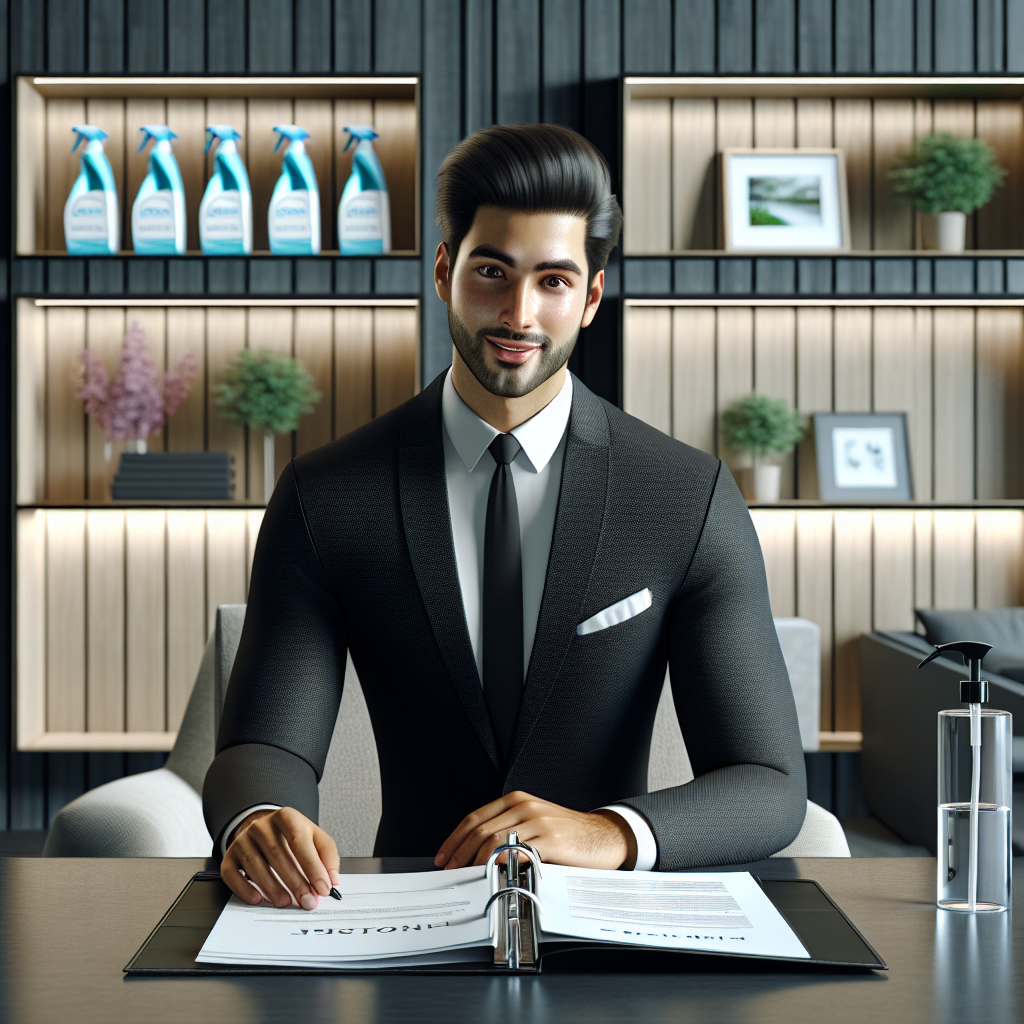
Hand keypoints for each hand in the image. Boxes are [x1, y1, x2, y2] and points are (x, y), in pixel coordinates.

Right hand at [221, 807, 340, 910]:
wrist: (264, 828)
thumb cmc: (292, 836)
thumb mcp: (314, 836)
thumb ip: (326, 855)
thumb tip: (332, 879)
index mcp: (287, 816)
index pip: (299, 840)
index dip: (312, 866)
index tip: (323, 888)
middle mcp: (262, 826)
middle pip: (277, 854)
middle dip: (295, 882)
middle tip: (308, 901)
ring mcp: (243, 840)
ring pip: (255, 864)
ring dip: (272, 888)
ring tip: (286, 903)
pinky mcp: (229, 856)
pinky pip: (232, 874)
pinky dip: (244, 889)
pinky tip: (258, 899)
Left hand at [434, 792, 636, 870]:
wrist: (602, 836)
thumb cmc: (567, 834)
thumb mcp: (534, 822)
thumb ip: (509, 829)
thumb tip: (475, 853)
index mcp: (517, 800)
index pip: (475, 817)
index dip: (455, 838)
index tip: (444, 855)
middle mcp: (524, 806)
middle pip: (480, 829)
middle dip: (459, 852)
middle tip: (449, 870)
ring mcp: (537, 821)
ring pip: (494, 840)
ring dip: (475, 860)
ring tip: (467, 876)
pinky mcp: (550, 839)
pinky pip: (517, 851)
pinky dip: (500, 864)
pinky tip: (492, 875)